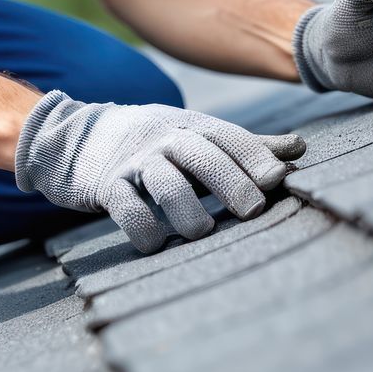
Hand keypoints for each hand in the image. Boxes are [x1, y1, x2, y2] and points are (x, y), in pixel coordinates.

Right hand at [14, 90, 306, 254]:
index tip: (279, 178)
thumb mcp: (194, 135)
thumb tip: (299, 149)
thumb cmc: (150, 143)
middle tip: (254, 210)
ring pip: (165, 182)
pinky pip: (125, 206)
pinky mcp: (105, 185)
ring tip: (202, 232)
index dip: (254, 155)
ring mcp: (134, 162)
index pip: (228, 136)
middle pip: (202, 154)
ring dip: (187, 209)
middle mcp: (163, 139)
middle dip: (230, 181)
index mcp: (190, 127)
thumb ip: (244, 145)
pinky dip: (142, 228)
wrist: (73, 138)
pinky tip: (155, 244)